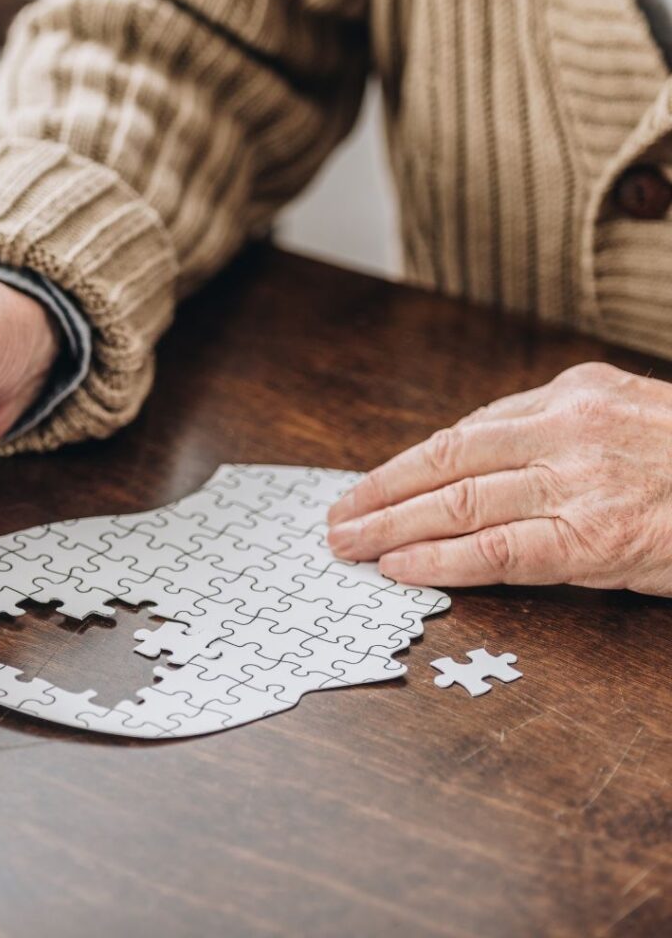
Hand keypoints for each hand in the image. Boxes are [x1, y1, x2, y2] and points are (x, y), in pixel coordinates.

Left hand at [326, 362, 671, 595]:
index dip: (403, 465)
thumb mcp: (625, 412)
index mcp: (570, 393)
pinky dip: (441, 559)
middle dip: (379, 493)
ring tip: (349, 544)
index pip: (461, 432)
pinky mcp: (597, 539)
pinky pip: (500, 550)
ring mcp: (580, 483)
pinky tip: (401, 567)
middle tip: (336, 519)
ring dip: (392, 526)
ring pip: (458, 503)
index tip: (365, 485)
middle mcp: (566, 429)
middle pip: (445, 463)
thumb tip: (472, 454)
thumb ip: (552, 426)